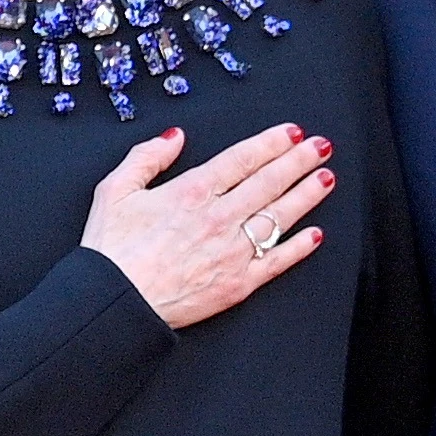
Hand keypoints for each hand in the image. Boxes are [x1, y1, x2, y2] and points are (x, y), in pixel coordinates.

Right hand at [84, 120, 335, 329]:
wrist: (113, 303)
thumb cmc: (109, 252)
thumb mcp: (114, 191)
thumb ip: (146, 158)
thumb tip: (174, 137)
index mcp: (193, 192)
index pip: (244, 158)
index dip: (272, 142)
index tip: (291, 132)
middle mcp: (220, 218)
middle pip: (270, 181)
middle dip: (299, 160)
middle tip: (320, 146)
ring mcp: (233, 251)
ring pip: (280, 215)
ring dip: (307, 194)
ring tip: (326, 178)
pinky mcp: (237, 284)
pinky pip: (277, 261)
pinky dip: (299, 247)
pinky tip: (314, 234)